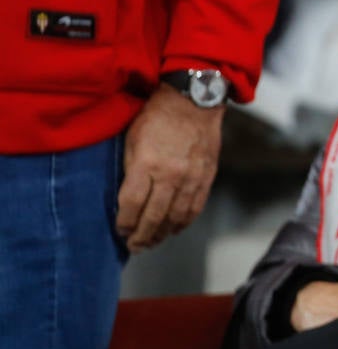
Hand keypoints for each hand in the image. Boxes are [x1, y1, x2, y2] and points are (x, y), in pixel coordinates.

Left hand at [116, 84, 223, 252]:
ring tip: (153, 242)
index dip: (125, 223)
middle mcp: (170, 175)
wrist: (194, 101)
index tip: (120, 231)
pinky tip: (176, 229)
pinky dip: (185, 222)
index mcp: (147, 164)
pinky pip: (195, 207)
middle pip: (154, 216)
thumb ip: (131, 169)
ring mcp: (191, 178)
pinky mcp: (206, 177)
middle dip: (142, 236)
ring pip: (176, 217)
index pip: (132, 205)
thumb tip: (127, 198)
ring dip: (163, 233)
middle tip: (135, 247)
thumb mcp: (133, 139)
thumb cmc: (157, 117)